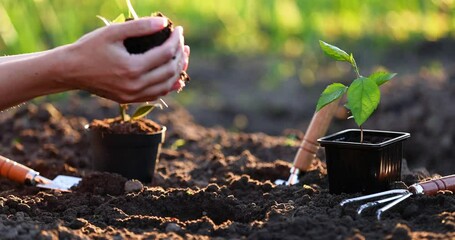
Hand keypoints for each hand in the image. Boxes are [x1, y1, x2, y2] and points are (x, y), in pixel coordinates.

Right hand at [58, 17, 187, 102]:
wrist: (70, 71)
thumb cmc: (89, 48)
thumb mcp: (112, 32)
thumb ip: (139, 27)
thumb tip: (164, 23)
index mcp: (132, 68)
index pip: (165, 54)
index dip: (175, 40)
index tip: (179, 29)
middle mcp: (135, 86)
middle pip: (169, 71)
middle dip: (179, 54)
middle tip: (182, 42)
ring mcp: (133, 96)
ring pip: (166, 85)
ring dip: (178, 70)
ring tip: (183, 56)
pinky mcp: (130, 100)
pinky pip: (156, 94)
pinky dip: (168, 85)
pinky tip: (174, 76)